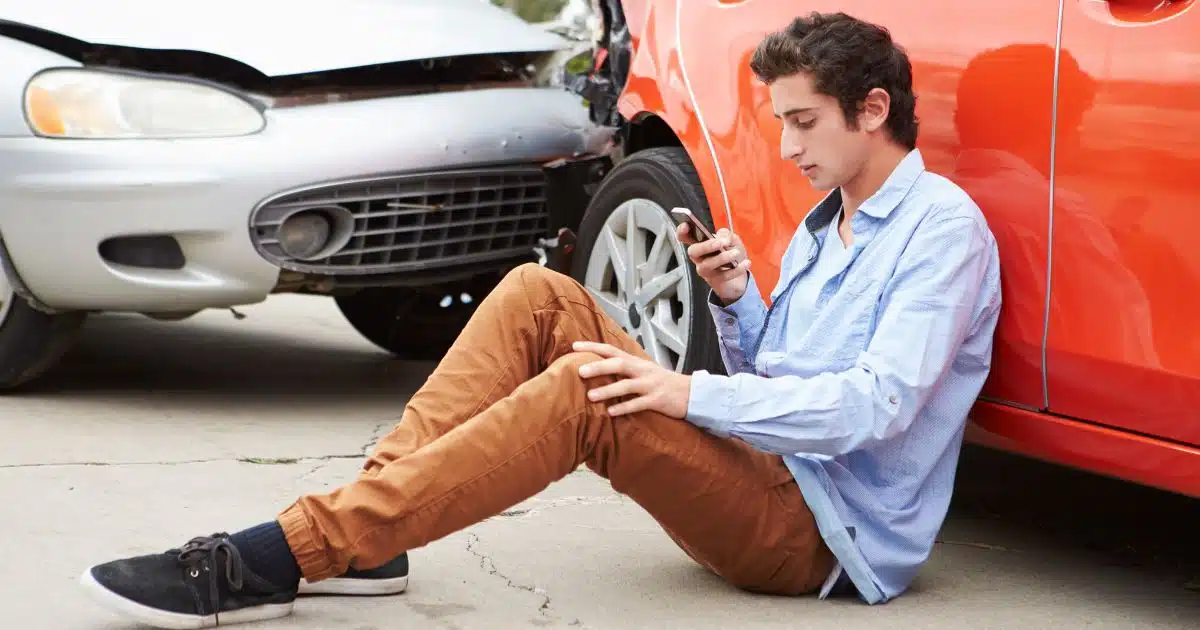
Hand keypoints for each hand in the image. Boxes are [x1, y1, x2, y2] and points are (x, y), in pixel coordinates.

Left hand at [572, 341, 690, 417]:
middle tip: (579, 371)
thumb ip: (624, 369)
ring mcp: (650, 385)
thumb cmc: (662, 382)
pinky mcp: (657, 400)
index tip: (574, 346)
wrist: (691, 393)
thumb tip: (598, 368)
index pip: (611, 350)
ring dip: (608, 390)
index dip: (593, 347)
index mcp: (636, 362)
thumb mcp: (643, 371)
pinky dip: (624, 408)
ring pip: (626, 385)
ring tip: (590, 396)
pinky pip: (638, 404)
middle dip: (599, 367)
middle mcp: (642, 370)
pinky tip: (611, 413)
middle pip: (619, 364)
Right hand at [677, 224, 750, 304]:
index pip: (685, 237)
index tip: (686, 225)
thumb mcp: (732, 241)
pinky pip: (723, 275)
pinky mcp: (715, 281)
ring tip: (736, 253)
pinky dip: (736, 269)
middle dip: (706, 246)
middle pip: (693, 251)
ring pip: (707, 265)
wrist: (739, 279)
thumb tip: (722, 235)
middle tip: (721, 243)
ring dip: (722, 258)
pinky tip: (746, 263)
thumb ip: (727, 235)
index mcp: (700, 244)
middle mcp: (699, 258)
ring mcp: (706, 270)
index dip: (682, 232)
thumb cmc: (731, 256)